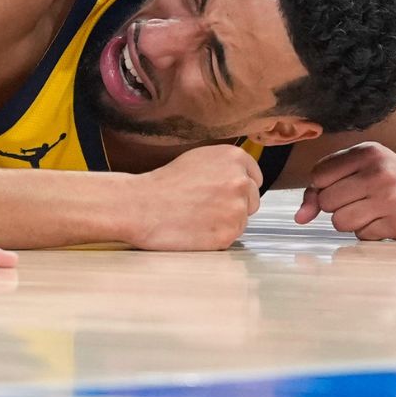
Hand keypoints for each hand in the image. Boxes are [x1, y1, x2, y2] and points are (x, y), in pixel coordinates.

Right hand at [126, 144, 261, 249]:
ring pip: (241, 221)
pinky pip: (229, 238)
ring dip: (225, 222)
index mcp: (234, 158)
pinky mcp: (228, 234)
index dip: (237, 188)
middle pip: (252, 201)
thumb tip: (243, 178)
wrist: (140, 205)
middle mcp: (240, 181)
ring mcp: (236, 209)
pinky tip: (195, 229)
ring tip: (197, 217)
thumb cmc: (163, 183)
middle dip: (234, 205)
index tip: (221, 193)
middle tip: (205, 207)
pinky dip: (215, 237)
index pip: (255, 178)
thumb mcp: (198, 158)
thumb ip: (225, 166)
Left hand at [294, 141, 395, 239]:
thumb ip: (321, 187)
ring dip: (351, 222)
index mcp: (367, 152)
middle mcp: (380, 172)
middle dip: (336, 206)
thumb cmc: (387, 182)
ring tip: (370, 211)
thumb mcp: (358, 170)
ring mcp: (392, 198)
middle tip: (358, 200)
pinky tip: (385, 220)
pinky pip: (362, 235)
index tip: (340, 186)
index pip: (318, 175)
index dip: (322, 187)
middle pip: (327, 201)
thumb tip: (300, 217)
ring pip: (340, 222)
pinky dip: (369, 232)